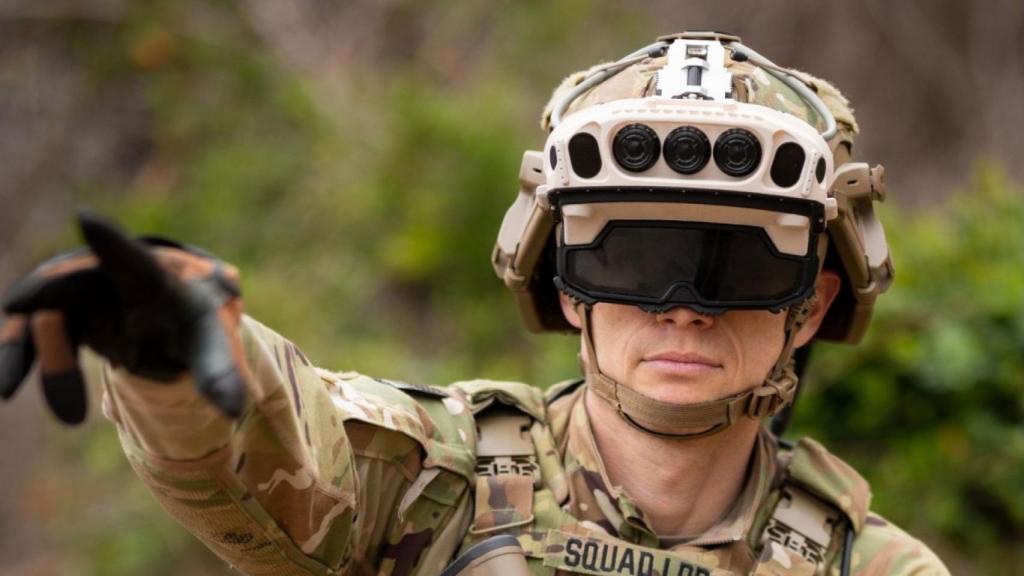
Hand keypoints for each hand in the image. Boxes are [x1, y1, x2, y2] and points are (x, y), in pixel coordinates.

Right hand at [0, 211, 247, 423]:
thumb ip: (219, 372)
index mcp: (151, 277)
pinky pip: (31, 334)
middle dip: (43, 290)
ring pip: (40, 311)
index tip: (86, 218)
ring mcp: (78, 294)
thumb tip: (235, 409)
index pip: (132, 256)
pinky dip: (18, 358)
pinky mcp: (60, 315)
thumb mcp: (210, 344)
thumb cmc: (193, 321)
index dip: (111, 240)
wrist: (169, 317)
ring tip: (6, 389)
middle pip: (70, 279)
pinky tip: (6, 389)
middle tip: (15, 305)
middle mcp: (106, 277)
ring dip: (23, 347)